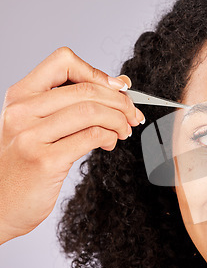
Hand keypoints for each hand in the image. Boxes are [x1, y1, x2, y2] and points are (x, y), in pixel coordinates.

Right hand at [0, 47, 144, 243]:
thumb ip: (74, 105)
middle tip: (133, 115)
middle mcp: (22, 111)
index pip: (63, 62)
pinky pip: (91, 136)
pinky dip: (110, 136)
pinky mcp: (45, 160)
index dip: (97, 72)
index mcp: (21, 96)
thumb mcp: (41, 126)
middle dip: (120, 101)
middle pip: (86, 89)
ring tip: (123, 131)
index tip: (117, 88)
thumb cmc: (26, 165)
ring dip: (118, 120)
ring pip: (91, 111)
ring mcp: (31, 135)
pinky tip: (111, 143)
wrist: (0, 205)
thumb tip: (119, 84)